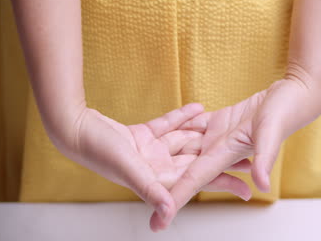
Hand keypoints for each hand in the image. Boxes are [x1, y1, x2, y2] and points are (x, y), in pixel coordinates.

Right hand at [56, 103, 250, 230]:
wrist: (73, 129)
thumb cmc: (97, 151)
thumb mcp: (128, 169)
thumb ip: (150, 190)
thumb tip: (170, 212)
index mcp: (159, 178)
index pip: (199, 181)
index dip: (223, 184)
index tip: (247, 189)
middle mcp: (157, 166)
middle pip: (197, 161)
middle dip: (221, 156)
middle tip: (247, 151)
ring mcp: (150, 151)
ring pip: (184, 141)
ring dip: (204, 133)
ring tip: (228, 126)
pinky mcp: (142, 135)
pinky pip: (167, 125)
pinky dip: (182, 118)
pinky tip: (199, 108)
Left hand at [150, 78, 320, 229]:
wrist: (293, 96)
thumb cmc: (286, 113)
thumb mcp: (272, 133)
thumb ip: (265, 158)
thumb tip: (262, 186)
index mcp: (225, 155)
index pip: (194, 182)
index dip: (175, 202)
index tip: (158, 222)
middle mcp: (217, 149)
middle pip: (183, 171)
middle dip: (163, 187)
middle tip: (139, 199)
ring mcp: (218, 136)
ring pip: (185, 147)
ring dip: (167, 157)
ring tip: (142, 163)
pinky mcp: (220, 121)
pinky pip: (194, 126)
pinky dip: (180, 130)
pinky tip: (166, 132)